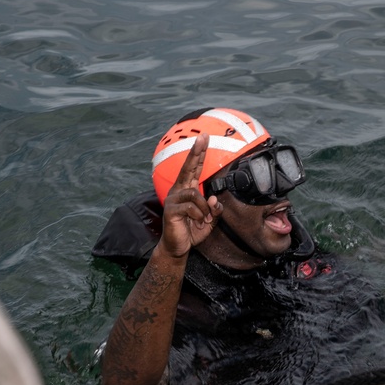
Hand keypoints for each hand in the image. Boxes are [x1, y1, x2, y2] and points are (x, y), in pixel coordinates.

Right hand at [160, 133, 223, 257]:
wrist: (178, 247)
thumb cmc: (192, 231)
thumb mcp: (210, 220)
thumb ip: (215, 208)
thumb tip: (214, 198)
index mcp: (187, 190)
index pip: (194, 168)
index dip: (198, 154)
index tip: (203, 138)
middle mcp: (178, 191)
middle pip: (188, 168)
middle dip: (196, 152)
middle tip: (203, 137)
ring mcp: (173, 199)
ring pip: (195, 194)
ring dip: (204, 209)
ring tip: (204, 219)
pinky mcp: (170, 210)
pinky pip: (191, 207)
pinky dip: (199, 216)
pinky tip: (197, 223)